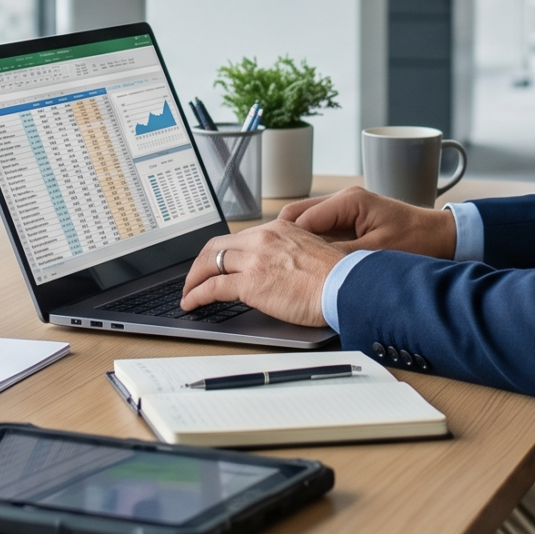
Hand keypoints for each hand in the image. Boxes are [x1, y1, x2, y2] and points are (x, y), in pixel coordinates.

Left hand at [179, 220, 342, 327]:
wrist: (345, 286)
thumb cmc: (337, 277)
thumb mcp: (310, 252)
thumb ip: (289, 253)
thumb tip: (278, 267)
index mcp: (278, 230)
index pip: (238, 238)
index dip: (222, 253)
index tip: (217, 263)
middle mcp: (262, 239)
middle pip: (216, 247)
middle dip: (201, 263)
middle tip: (195, 277)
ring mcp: (254, 260)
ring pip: (209, 264)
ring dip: (194, 280)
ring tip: (189, 293)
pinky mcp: (250, 284)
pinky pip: (212, 288)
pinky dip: (196, 295)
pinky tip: (192, 303)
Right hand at [280, 187, 457, 257]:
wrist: (444, 238)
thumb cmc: (417, 241)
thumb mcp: (376, 253)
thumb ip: (340, 256)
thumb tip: (309, 265)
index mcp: (348, 201)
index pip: (300, 217)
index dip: (284, 241)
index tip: (274, 261)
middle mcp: (343, 201)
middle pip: (297, 216)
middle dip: (283, 240)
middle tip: (274, 265)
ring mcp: (346, 210)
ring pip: (305, 224)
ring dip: (297, 244)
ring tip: (286, 267)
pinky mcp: (351, 222)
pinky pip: (320, 232)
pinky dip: (310, 247)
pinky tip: (307, 265)